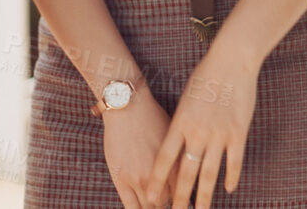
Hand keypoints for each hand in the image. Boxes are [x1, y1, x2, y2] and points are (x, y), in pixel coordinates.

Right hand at [103, 87, 173, 208]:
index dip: (180, 198)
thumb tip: (186, 172)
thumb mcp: (174, 138)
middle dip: (166, 202)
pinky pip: (130, 206)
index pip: (181, 193)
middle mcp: (159, 176)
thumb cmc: (152, 117)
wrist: (127, 107)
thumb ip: (179, 159)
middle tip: (164, 199)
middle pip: (166, 202)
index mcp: (175, 166)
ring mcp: (138, 179)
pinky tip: (139, 206)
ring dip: (152, 206)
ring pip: (149, 207)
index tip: (178, 200)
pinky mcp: (121, 179)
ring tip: (151, 201)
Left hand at [149, 48, 259, 207]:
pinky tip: (229, 189)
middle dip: (179, 197)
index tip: (151, 197)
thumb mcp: (186, 100)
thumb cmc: (205, 77)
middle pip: (185, 172)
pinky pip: (234, 161)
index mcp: (180, 123)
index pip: (164, 159)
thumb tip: (176, 145)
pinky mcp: (238, 133)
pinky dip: (232, 177)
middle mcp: (197, 133)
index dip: (157, 180)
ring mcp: (218, 134)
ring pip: (209, 173)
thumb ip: (181, 124)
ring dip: (204, 196)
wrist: (231, 62)